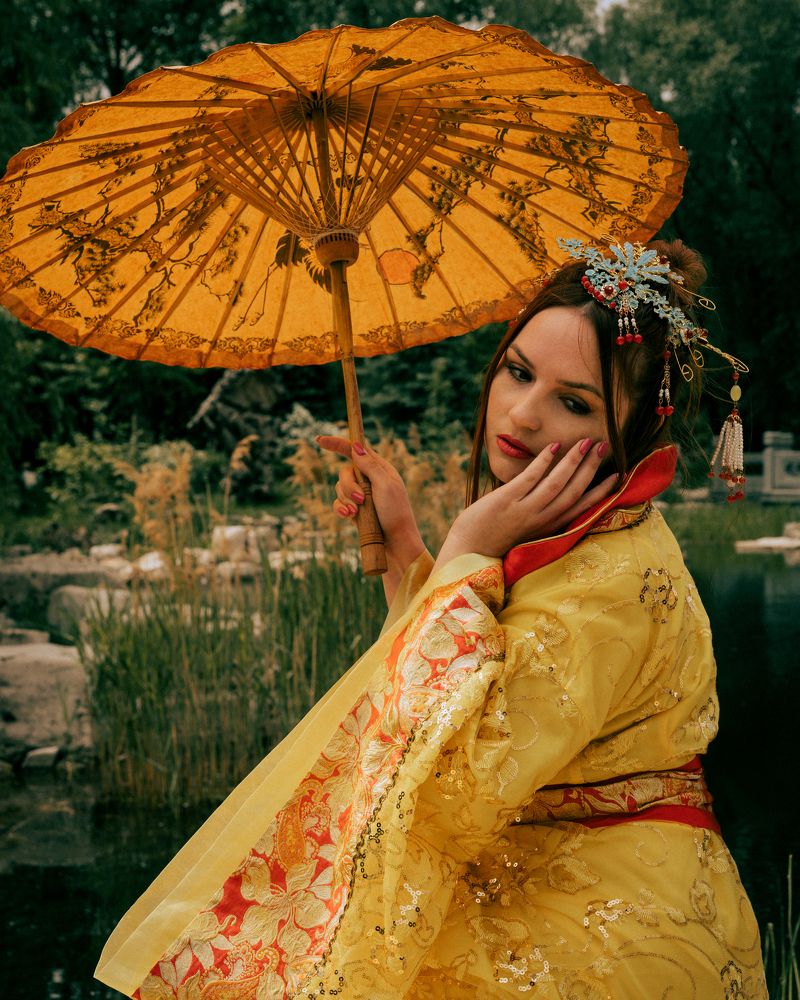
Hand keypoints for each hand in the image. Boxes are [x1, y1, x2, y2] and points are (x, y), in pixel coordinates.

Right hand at [315, 435, 424, 569]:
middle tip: (361, 499)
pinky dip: (341, 508)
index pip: (356, 450)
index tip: (319, 440)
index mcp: (379, 468)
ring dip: (346, 499)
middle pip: (345, 471)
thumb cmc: (396, 512)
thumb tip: (356, 446)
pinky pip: (338, 503)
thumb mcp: (385, 485)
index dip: (337, 443)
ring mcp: (361, 495)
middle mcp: (368, 479)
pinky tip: (349, 516)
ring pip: (339, 488)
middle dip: (348, 485)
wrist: (396, 542)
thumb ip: (370, 466)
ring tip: (357, 512)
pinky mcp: (354, 510)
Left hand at [434, 438, 617, 568]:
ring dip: (573, 462)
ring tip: (585, 442)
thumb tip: (554, 487)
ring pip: (556, 484)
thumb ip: (542, 511)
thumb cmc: (496, 536)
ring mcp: (524, 511)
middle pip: (574, 492)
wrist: (467, 551)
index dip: (601, 492)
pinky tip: (554, 447)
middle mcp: (541, 521)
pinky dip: (543, 463)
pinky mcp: (506, 501)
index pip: (582, 508)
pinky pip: (530, 479)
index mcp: (549, 528)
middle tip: (604, 446)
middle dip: (591, 468)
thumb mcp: (527, 527)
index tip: (618, 475)